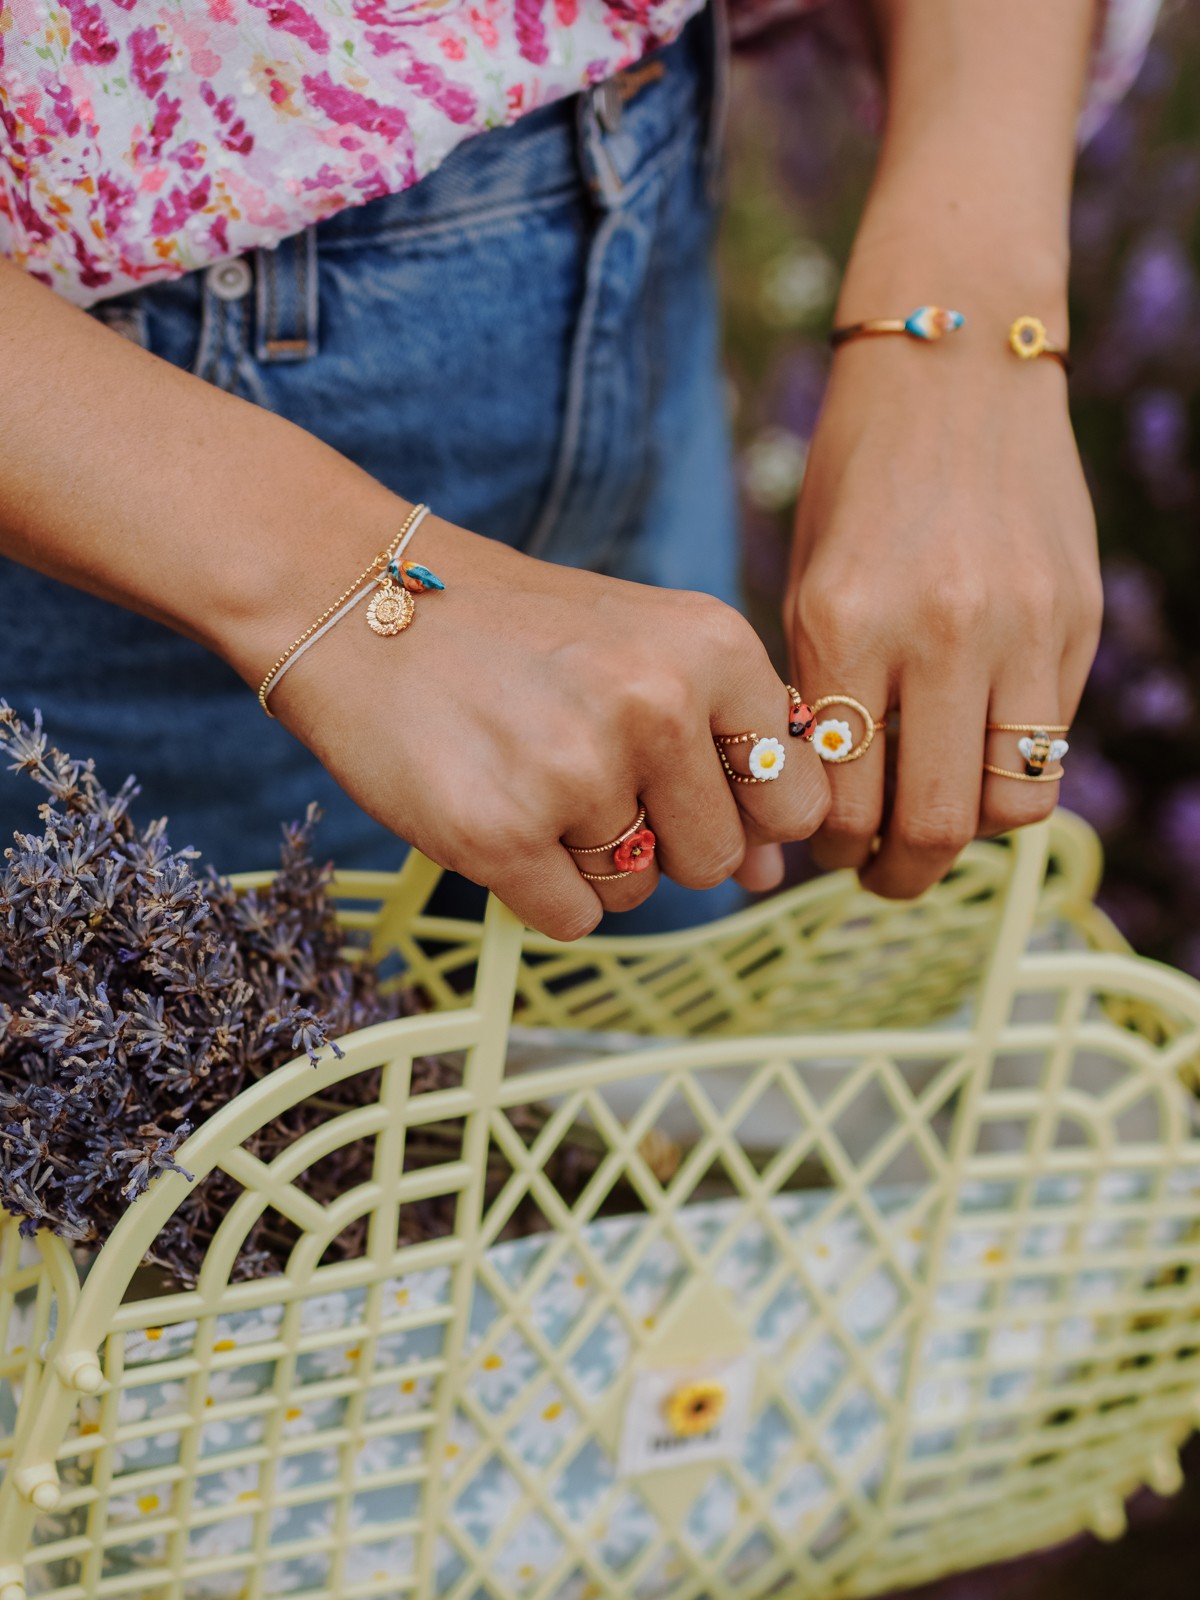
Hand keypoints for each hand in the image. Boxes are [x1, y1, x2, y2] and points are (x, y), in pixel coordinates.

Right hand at [272, 515, 830, 938]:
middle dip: (663, 841)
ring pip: (639, 893)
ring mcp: (578, 773)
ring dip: (592, 861)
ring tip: (529, 775)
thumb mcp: (641, 646)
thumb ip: (723, 745)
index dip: (750, 814)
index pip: (794, 798)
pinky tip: (498, 812)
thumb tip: (769, 871)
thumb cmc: (511, 627)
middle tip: (584, 772)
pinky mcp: (499, 833)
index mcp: (712, 646)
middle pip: (716, 859)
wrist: (357, 596)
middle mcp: (659, 705)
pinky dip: (538, 887)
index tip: (696, 792)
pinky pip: (571, 918)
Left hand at [786, 336, 1100, 898]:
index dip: (831, 846)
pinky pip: (1048, 745)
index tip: (826, 847)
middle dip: (898, 873)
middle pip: (931, 824)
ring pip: (1004, 804)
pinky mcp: (1076, 620)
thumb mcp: (810, 581)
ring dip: (964, 833)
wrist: (958, 366)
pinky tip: (976, 755)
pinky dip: (1011, 773)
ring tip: (934, 819)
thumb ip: (824, 691)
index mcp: (843, 622)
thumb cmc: (859, 478)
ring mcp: (1020, 627)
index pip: (842, 797)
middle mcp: (937, 632)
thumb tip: (829, 801)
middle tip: (882, 874)